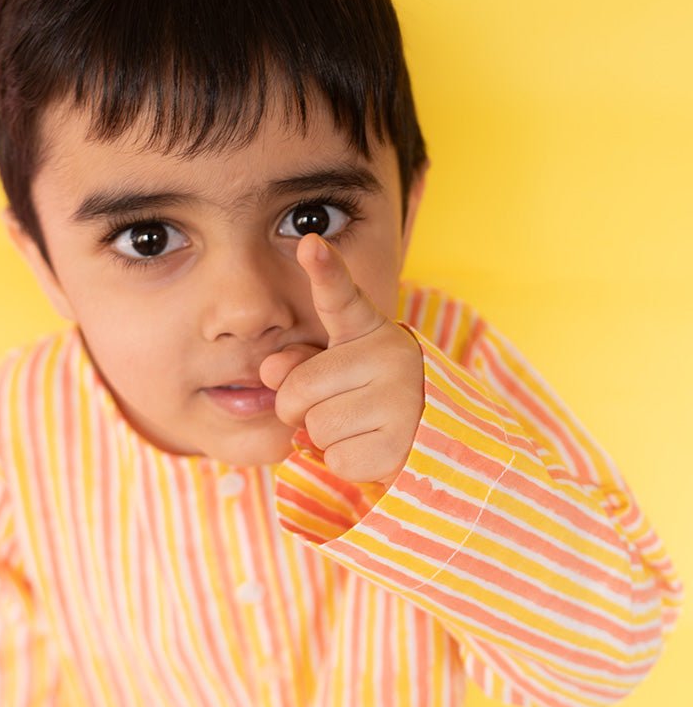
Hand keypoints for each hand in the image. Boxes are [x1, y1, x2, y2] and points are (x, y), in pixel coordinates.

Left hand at [259, 233, 423, 486]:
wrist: (435, 443)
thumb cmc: (372, 402)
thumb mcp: (337, 374)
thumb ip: (300, 365)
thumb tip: (271, 370)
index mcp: (370, 330)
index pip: (342, 296)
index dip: (325, 268)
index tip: (310, 242)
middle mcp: (390, 355)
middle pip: (298, 388)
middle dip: (300, 409)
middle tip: (336, 410)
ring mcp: (400, 398)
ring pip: (316, 427)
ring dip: (326, 439)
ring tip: (362, 429)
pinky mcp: (401, 444)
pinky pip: (338, 459)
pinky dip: (346, 464)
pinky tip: (374, 449)